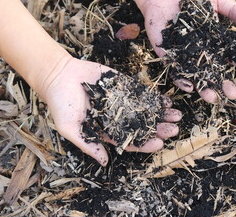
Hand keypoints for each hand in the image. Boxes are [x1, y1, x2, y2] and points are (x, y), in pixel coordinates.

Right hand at [42, 57, 180, 165]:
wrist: (58, 75)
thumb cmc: (60, 104)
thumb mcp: (70, 128)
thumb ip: (87, 144)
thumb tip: (104, 162)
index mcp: (106, 131)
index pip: (129, 141)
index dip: (144, 143)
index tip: (158, 143)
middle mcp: (117, 118)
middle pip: (141, 127)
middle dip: (158, 129)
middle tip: (174, 130)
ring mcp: (121, 101)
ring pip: (144, 110)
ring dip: (160, 114)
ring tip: (176, 116)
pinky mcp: (122, 86)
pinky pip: (140, 93)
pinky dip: (153, 97)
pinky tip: (166, 101)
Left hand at [140, 0, 235, 102]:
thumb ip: (232, 10)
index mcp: (215, 41)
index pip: (230, 56)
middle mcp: (202, 52)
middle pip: (214, 71)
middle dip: (224, 84)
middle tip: (233, 94)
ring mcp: (185, 55)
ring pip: (196, 76)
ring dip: (203, 88)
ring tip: (212, 98)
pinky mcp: (169, 56)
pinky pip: (175, 71)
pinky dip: (182, 80)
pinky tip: (189, 88)